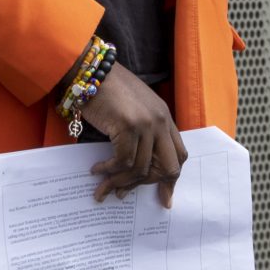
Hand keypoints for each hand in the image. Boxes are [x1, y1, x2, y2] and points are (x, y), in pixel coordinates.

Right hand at [82, 71, 185, 205]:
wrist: (91, 70)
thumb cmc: (108, 89)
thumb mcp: (134, 109)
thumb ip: (143, 132)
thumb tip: (138, 166)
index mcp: (165, 116)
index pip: (179, 155)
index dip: (171, 179)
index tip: (164, 198)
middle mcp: (160, 120)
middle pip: (169, 166)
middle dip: (149, 185)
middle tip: (126, 193)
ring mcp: (146, 123)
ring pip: (141, 168)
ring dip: (121, 181)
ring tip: (104, 185)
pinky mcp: (128, 126)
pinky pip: (123, 161)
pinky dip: (109, 170)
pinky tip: (97, 169)